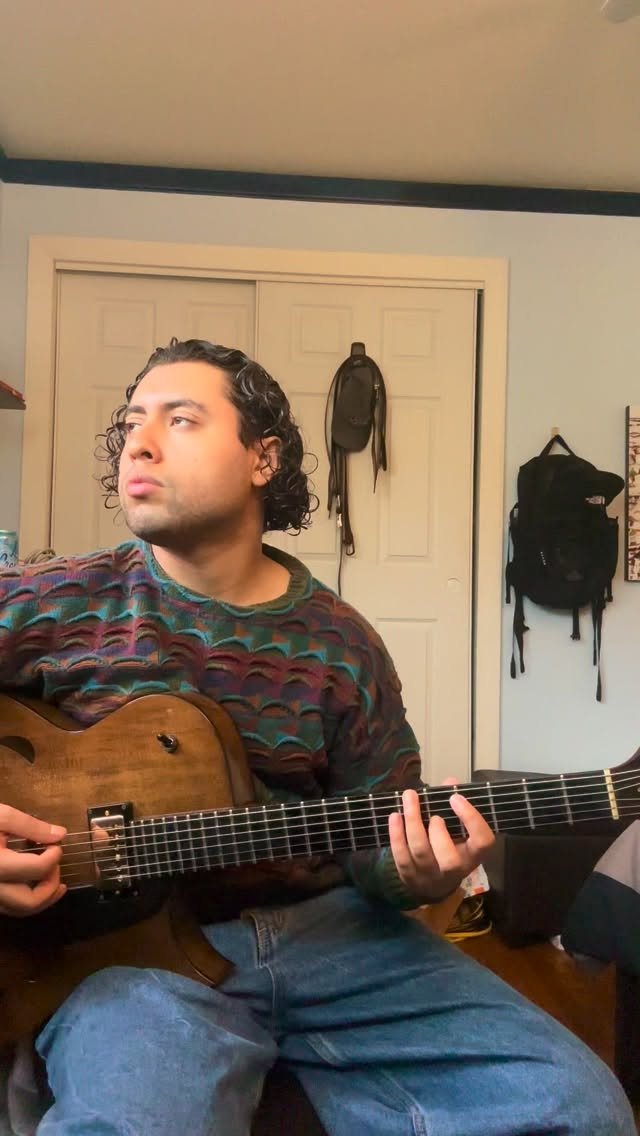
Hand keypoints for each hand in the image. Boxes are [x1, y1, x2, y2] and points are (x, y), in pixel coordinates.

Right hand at [0, 805, 66, 915]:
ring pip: (18, 911)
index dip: (54, 856)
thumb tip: (60, 834)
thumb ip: (30, 826)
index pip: (36, 869)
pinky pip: (7, 907)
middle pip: (29, 902)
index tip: (56, 844)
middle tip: (57, 865)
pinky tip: (33, 885)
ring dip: (42, 899)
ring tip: (56, 883)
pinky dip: (25, 900)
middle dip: (51, 885)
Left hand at [388, 787, 493, 904]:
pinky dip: (397, 834)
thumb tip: (450, 781)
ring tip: (409, 799)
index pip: (483, 841)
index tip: (456, 798)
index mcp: (474, 854)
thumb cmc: (451, 845)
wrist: (435, 883)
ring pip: (421, 853)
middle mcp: (455, 869)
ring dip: (413, 823)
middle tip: (434, 815)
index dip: (471, 819)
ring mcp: (431, 875)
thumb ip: (456, 804)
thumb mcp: (459, 828)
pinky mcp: (409, 876)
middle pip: (449, 860)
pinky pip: (401, 856)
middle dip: (439, 833)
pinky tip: (395, 815)